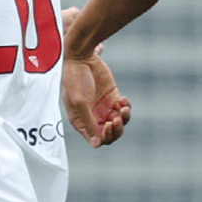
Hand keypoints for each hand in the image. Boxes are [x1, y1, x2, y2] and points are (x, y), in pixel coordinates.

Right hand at [62, 8, 131, 148]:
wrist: (82, 57)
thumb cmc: (75, 79)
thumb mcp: (80, 102)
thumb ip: (88, 123)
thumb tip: (96, 144)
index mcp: (81, 121)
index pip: (96, 139)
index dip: (104, 136)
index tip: (107, 123)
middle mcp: (92, 117)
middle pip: (110, 134)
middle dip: (116, 129)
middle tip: (116, 118)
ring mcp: (103, 107)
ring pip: (119, 123)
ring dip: (123, 119)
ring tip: (122, 108)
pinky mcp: (113, 97)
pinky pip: (124, 109)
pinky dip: (126, 107)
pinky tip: (122, 100)